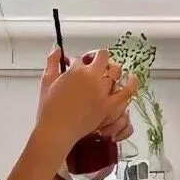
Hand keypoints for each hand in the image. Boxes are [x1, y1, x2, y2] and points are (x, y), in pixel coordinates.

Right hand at [37, 47, 138, 167]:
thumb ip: (52, 62)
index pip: (81, 59)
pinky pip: (126, 92)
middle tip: (93, 66)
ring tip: (109, 72)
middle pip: (102, 58)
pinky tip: (132, 78)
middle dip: (97, 59)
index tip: (75, 67)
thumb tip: (57, 49)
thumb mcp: (47, 81)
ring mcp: (102, 91)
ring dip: (112, 69)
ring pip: (115, 72)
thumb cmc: (49, 108)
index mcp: (76, 71)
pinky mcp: (109, 105)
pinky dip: (132, 83)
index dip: (79, 62)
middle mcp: (91, 78)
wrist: (57, 130)